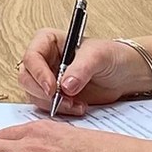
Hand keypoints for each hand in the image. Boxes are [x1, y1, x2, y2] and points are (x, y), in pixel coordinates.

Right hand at [18, 29, 151, 115]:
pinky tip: (78, 107)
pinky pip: (45, 105)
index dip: (38, 73)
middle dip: (42, 91)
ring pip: (33, 94)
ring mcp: (47, 78)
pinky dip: (59, 110)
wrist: (125, 74)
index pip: (31, 56)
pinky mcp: (54, 95)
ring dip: (51, 103)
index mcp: (49, 41)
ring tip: (76, 104)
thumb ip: (81, 69)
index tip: (52, 88)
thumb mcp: (98, 56)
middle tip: (60, 100)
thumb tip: (65, 86)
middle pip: (26, 77)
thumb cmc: (112, 56)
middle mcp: (44, 59)